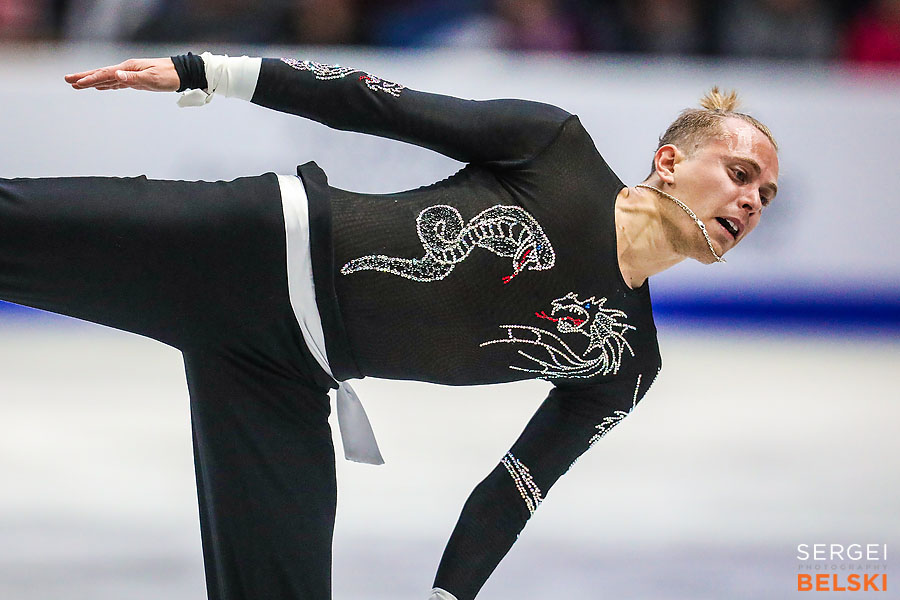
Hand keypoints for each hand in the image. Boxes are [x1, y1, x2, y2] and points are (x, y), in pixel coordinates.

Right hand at [65, 58, 179, 91]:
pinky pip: (116, 83)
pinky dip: (106, 85)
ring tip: (77, 85)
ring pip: (107, 79)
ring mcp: (130, 75)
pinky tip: (100, 87)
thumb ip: (134, 78)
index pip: (105, 74)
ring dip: (92, 82)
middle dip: (84, 78)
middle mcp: (126, 70)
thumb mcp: (152, 78)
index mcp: (128, 68)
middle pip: (101, 74)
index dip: (90, 79)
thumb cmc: (168, 75)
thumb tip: (116, 75)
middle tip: (68, 80)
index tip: (78, 84)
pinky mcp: (135, 81)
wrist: (181, 73)